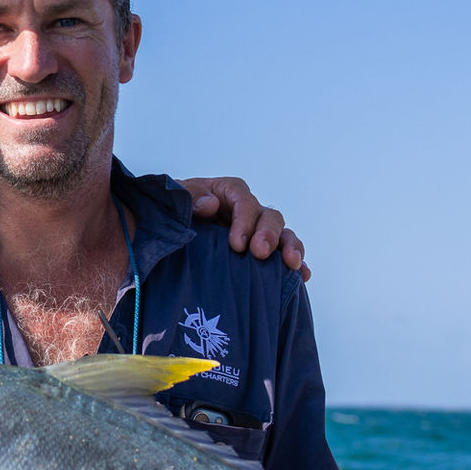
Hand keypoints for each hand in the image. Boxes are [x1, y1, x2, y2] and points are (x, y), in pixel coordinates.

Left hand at [178, 176, 309, 280]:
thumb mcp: (175, 197)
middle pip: (268, 217)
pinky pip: (283, 256)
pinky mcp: (261, 251)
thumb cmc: (172, 210)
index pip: (244, 201)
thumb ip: (190, 197)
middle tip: (260, 254)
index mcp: (229, 192)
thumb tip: (211, 204)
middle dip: (268, 235)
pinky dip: (295, 265)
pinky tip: (302, 277)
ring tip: (292, 265)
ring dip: (290, 248)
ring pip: (283, 234)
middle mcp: (248, 210)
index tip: (236, 244)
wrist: (168, 230)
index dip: (245, 221)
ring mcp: (257, 231)